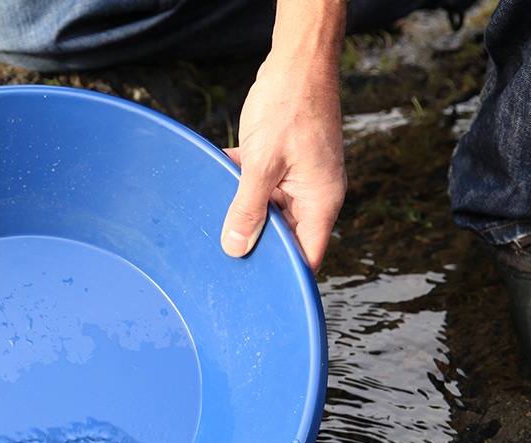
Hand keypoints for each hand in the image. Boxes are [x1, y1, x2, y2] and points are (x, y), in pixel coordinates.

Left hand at [220, 7, 346, 270]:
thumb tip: (236, 249)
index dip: (285, 278)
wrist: (297, 60)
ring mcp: (297, 180)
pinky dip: (238, 185)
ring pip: (266, 212)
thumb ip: (248, 208)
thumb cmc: (290, 106)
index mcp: (320, 202)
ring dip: (241, 212)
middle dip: (255, 245)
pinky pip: (258, 187)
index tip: (256, 293)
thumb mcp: (261, 163)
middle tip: (219, 260)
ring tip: (210, 222)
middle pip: (284, 237)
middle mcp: (313, 196)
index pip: (307, 257)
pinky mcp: (282, 165)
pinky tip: (215, 178)